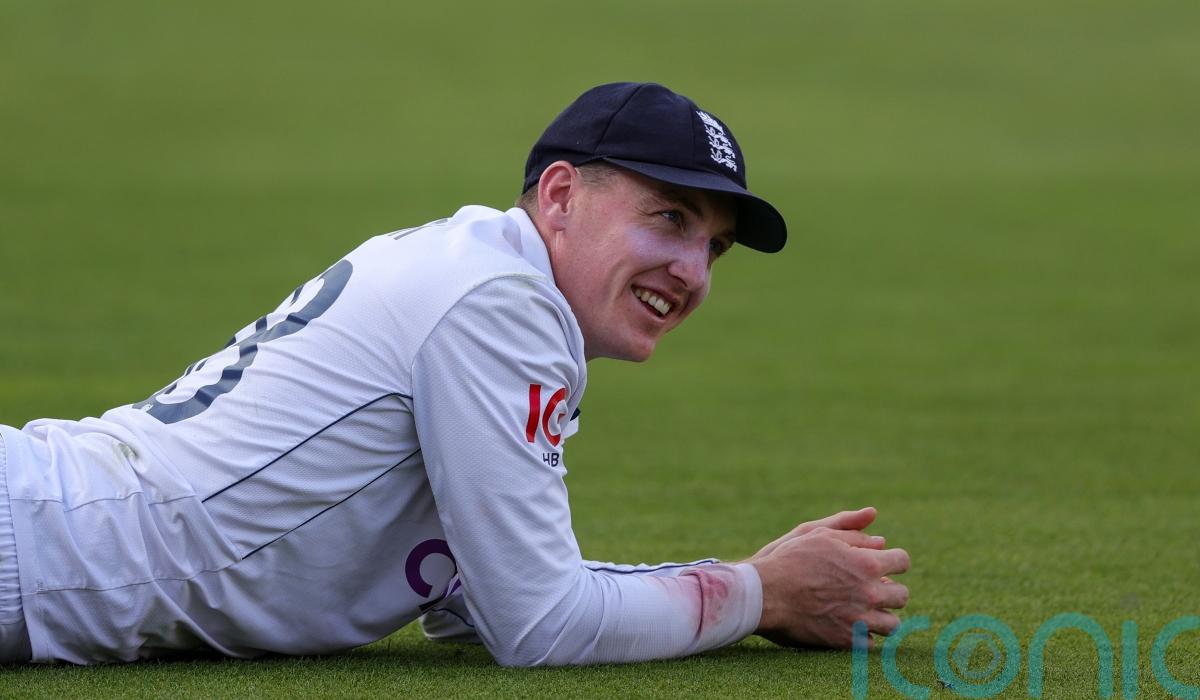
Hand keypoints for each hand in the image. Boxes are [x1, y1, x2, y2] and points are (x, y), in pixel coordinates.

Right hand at [748, 509, 909, 649]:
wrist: (766, 594)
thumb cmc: (790, 559)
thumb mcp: (819, 534)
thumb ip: (852, 531)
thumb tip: (881, 537)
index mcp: (867, 564)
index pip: (902, 561)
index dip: (894, 560)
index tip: (884, 564)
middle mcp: (869, 593)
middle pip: (902, 595)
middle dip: (890, 590)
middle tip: (873, 589)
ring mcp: (859, 619)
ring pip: (892, 624)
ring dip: (882, 616)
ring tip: (866, 611)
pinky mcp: (846, 641)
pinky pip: (871, 643)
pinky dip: (863, 635)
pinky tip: (850, 626)